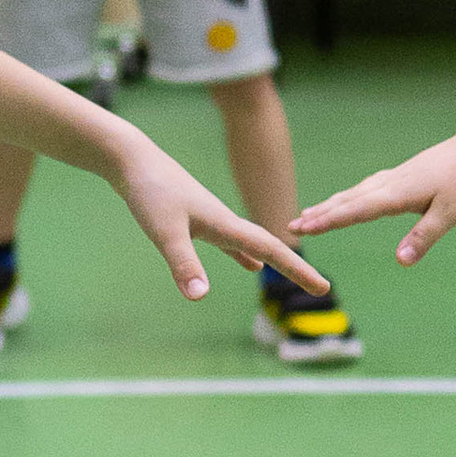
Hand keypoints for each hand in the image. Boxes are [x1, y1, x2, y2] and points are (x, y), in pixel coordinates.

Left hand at [108, 134, 330, 299]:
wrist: (132, 159)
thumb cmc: (149, 191)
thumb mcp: (165, 232)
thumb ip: (184, 264)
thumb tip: (201, 297)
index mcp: (225, 224)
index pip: (271, 251)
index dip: (298, 270)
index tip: (324, 287)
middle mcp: (225, 220)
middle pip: (269, 248)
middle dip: (294, 268)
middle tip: (320, 287)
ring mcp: (211, 219)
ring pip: (252, 244)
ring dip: (273, 260)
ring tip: (291, 274)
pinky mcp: (195, 218)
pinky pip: (230, 242)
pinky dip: (243, 254)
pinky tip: (248, 264)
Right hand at [294, 129, 455, 263]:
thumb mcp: (450, 214)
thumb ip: (424, 236)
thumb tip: (401, 261)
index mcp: (398, 194)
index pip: (355, 211)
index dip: (328, 222)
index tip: (303, 229)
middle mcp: (390, 184)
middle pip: (347, 201)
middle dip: (319, 215)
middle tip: (291, 227)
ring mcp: (394, 177)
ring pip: (354, 193)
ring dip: (330, 205)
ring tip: (308, 215)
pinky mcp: (402, 176)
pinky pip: (366, 188)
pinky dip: (349, 197)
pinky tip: (348, 200)